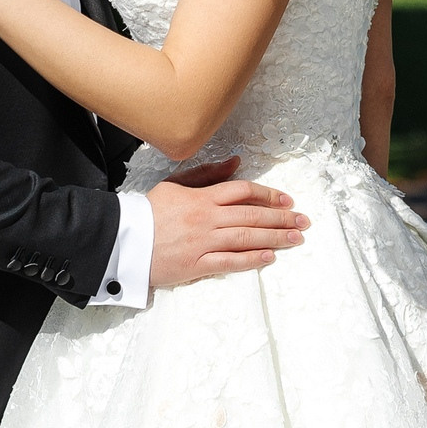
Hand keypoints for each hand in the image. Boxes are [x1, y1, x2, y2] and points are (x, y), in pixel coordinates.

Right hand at [146, 170, 306, 289]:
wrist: (123, 240)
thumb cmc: (149, 211)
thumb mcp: (176, 183)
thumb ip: (207, 174)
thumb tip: (236, 162)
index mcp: (201, 197)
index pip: (243, 192)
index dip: (269, 195)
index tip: (287, 201)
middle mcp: (206, 218)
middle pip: (251, 216)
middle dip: (281, 218)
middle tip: (303, 221)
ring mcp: (202, 242)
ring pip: (246, 239)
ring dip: (275, 238)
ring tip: (296, 238)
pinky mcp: (196, 265)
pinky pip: (230, 262)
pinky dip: (251, 260)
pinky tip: (270, 257)